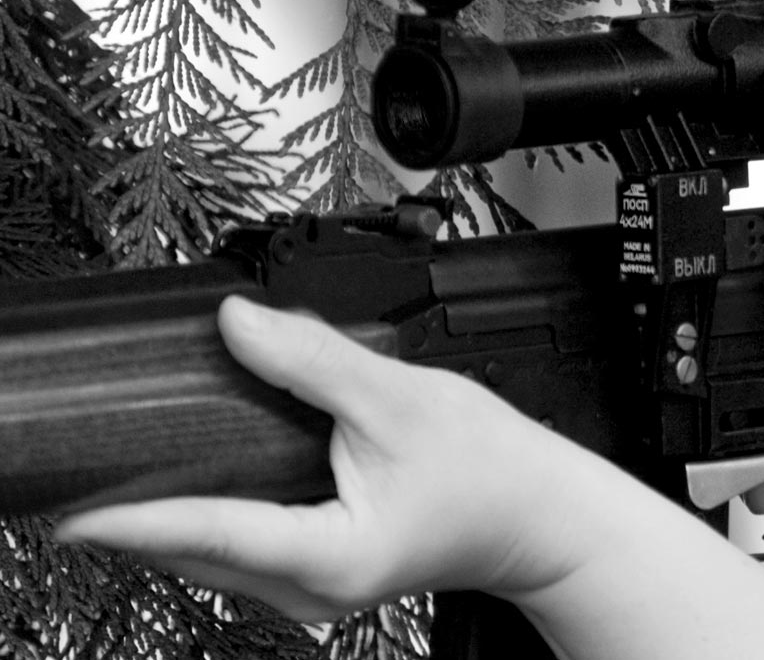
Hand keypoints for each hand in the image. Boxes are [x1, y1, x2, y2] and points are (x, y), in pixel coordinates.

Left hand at [53, 296, 626, 621]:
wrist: (540, 511)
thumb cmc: (490, 466)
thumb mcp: (401, 397)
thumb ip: (314, 359)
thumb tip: (238, 321)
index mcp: (330, 555)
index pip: (210, 535)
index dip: (135, 522)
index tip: (74, 512)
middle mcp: (311, 589)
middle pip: (198, 552)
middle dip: (144, 514)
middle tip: (94, 468)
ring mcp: (313, 592)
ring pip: (214, 558)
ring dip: (175, 519)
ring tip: (135, 473)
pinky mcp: (318, 578)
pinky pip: (242, 553)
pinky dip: (212, 523)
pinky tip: (200, 488)